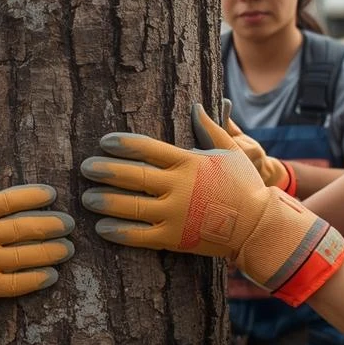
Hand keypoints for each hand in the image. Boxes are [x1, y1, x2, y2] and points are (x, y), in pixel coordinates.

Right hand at [0, 146, 74, 340]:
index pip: (12, 199)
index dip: (35, 196)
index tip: (52, 194)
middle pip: (27, 227)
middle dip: (53, 225)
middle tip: (70, 223)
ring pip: (29, 256)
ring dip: (52, 252)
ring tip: (68, 248)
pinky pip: (18, 284)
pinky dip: (38, 279)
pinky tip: (51, 275)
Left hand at [79, 104, 343, 305]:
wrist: (258, 226)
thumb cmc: (243, 185)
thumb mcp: (229, 152)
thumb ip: (209, 129)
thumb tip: (196, 105)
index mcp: (188, 163)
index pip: (147, 148)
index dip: (122, 144)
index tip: (104, 142)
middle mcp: (179, 187)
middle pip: (133, 176)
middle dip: (105, 170)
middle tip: (85, 167)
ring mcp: (175, 214)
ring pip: (131, 207)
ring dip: (105, 201)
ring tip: (86, 198)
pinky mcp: (174, 239)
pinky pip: (139, 236)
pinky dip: (118, 232)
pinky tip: (101, 227)